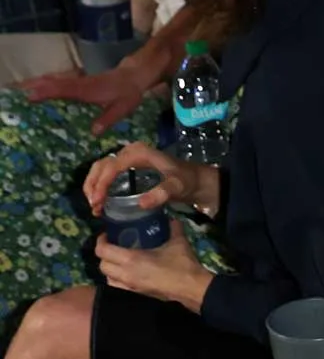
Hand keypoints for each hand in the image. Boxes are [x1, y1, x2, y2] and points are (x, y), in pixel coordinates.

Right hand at [19, 61, 158, 134]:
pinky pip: (60, 80)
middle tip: (19, 93)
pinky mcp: (80, 80)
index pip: (63, 90)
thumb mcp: (122, 109)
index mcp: (87, 90)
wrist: (133, 76)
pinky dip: (48, 81)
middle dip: (35, 86)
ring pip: (55, 79)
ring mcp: (79, 80)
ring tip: (22, 88)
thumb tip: (93, 132)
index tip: (31, 96)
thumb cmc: (128, 93)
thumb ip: (107, 119)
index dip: (47, 92)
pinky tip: (40, 85)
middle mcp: (79, 83)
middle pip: (53, 83)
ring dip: (38, 82)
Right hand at [83, 142, 217, 217]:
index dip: (101, 183)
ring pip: (101, 169)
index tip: (98, 201)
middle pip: (101, 166)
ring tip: (95, 206)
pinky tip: (100, 201)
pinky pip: (108, 174)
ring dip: (93, 186)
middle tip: (94, 206)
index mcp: (138, 153)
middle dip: (93, 185)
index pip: (112, 166)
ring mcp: (127, 159)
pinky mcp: (127, 167)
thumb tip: (140, 204)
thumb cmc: (186, 180)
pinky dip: (100, 186)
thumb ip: (161, 194)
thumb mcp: (176, 187)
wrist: (195, 180)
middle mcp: (129, 152)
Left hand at [96, 218, 213, 311]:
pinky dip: (118, 281)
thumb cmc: (183, 266)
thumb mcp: (178, 243)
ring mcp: (131, 287)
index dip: (101, 241)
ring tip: (119, 262)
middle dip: (104, 256)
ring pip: (108, 279)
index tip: (107, 235)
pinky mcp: (138, 295)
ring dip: (110, 270)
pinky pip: (119, 288)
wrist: (193, 289)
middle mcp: (126, 274)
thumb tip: (172, 219)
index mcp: (131, 259)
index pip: (102, 250)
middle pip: (101, 265)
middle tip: (113, 247)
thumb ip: (173, 228)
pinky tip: (129, 275)